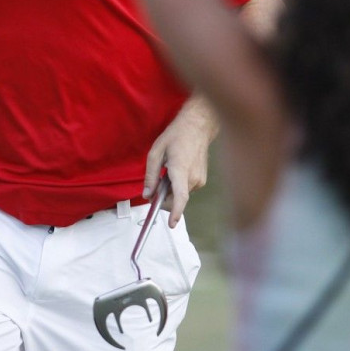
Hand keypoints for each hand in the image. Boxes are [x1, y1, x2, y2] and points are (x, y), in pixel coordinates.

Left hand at [143, 96, 218, 227]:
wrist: (197, 126)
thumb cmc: (175, 136)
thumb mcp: (156, 152)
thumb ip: (151, 176)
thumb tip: (147, 195)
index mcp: (180, 170)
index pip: (180, 197)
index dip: (175, 212)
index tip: (171, 224)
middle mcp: (193, 178)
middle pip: (176, 199)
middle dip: (164, 198)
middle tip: (155, 185)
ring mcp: (200, 179)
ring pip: (181, 194)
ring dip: (171, 191)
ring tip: (168, 171)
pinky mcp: (202, 180)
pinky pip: (186, 189)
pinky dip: (178, 186)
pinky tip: (177, 170)